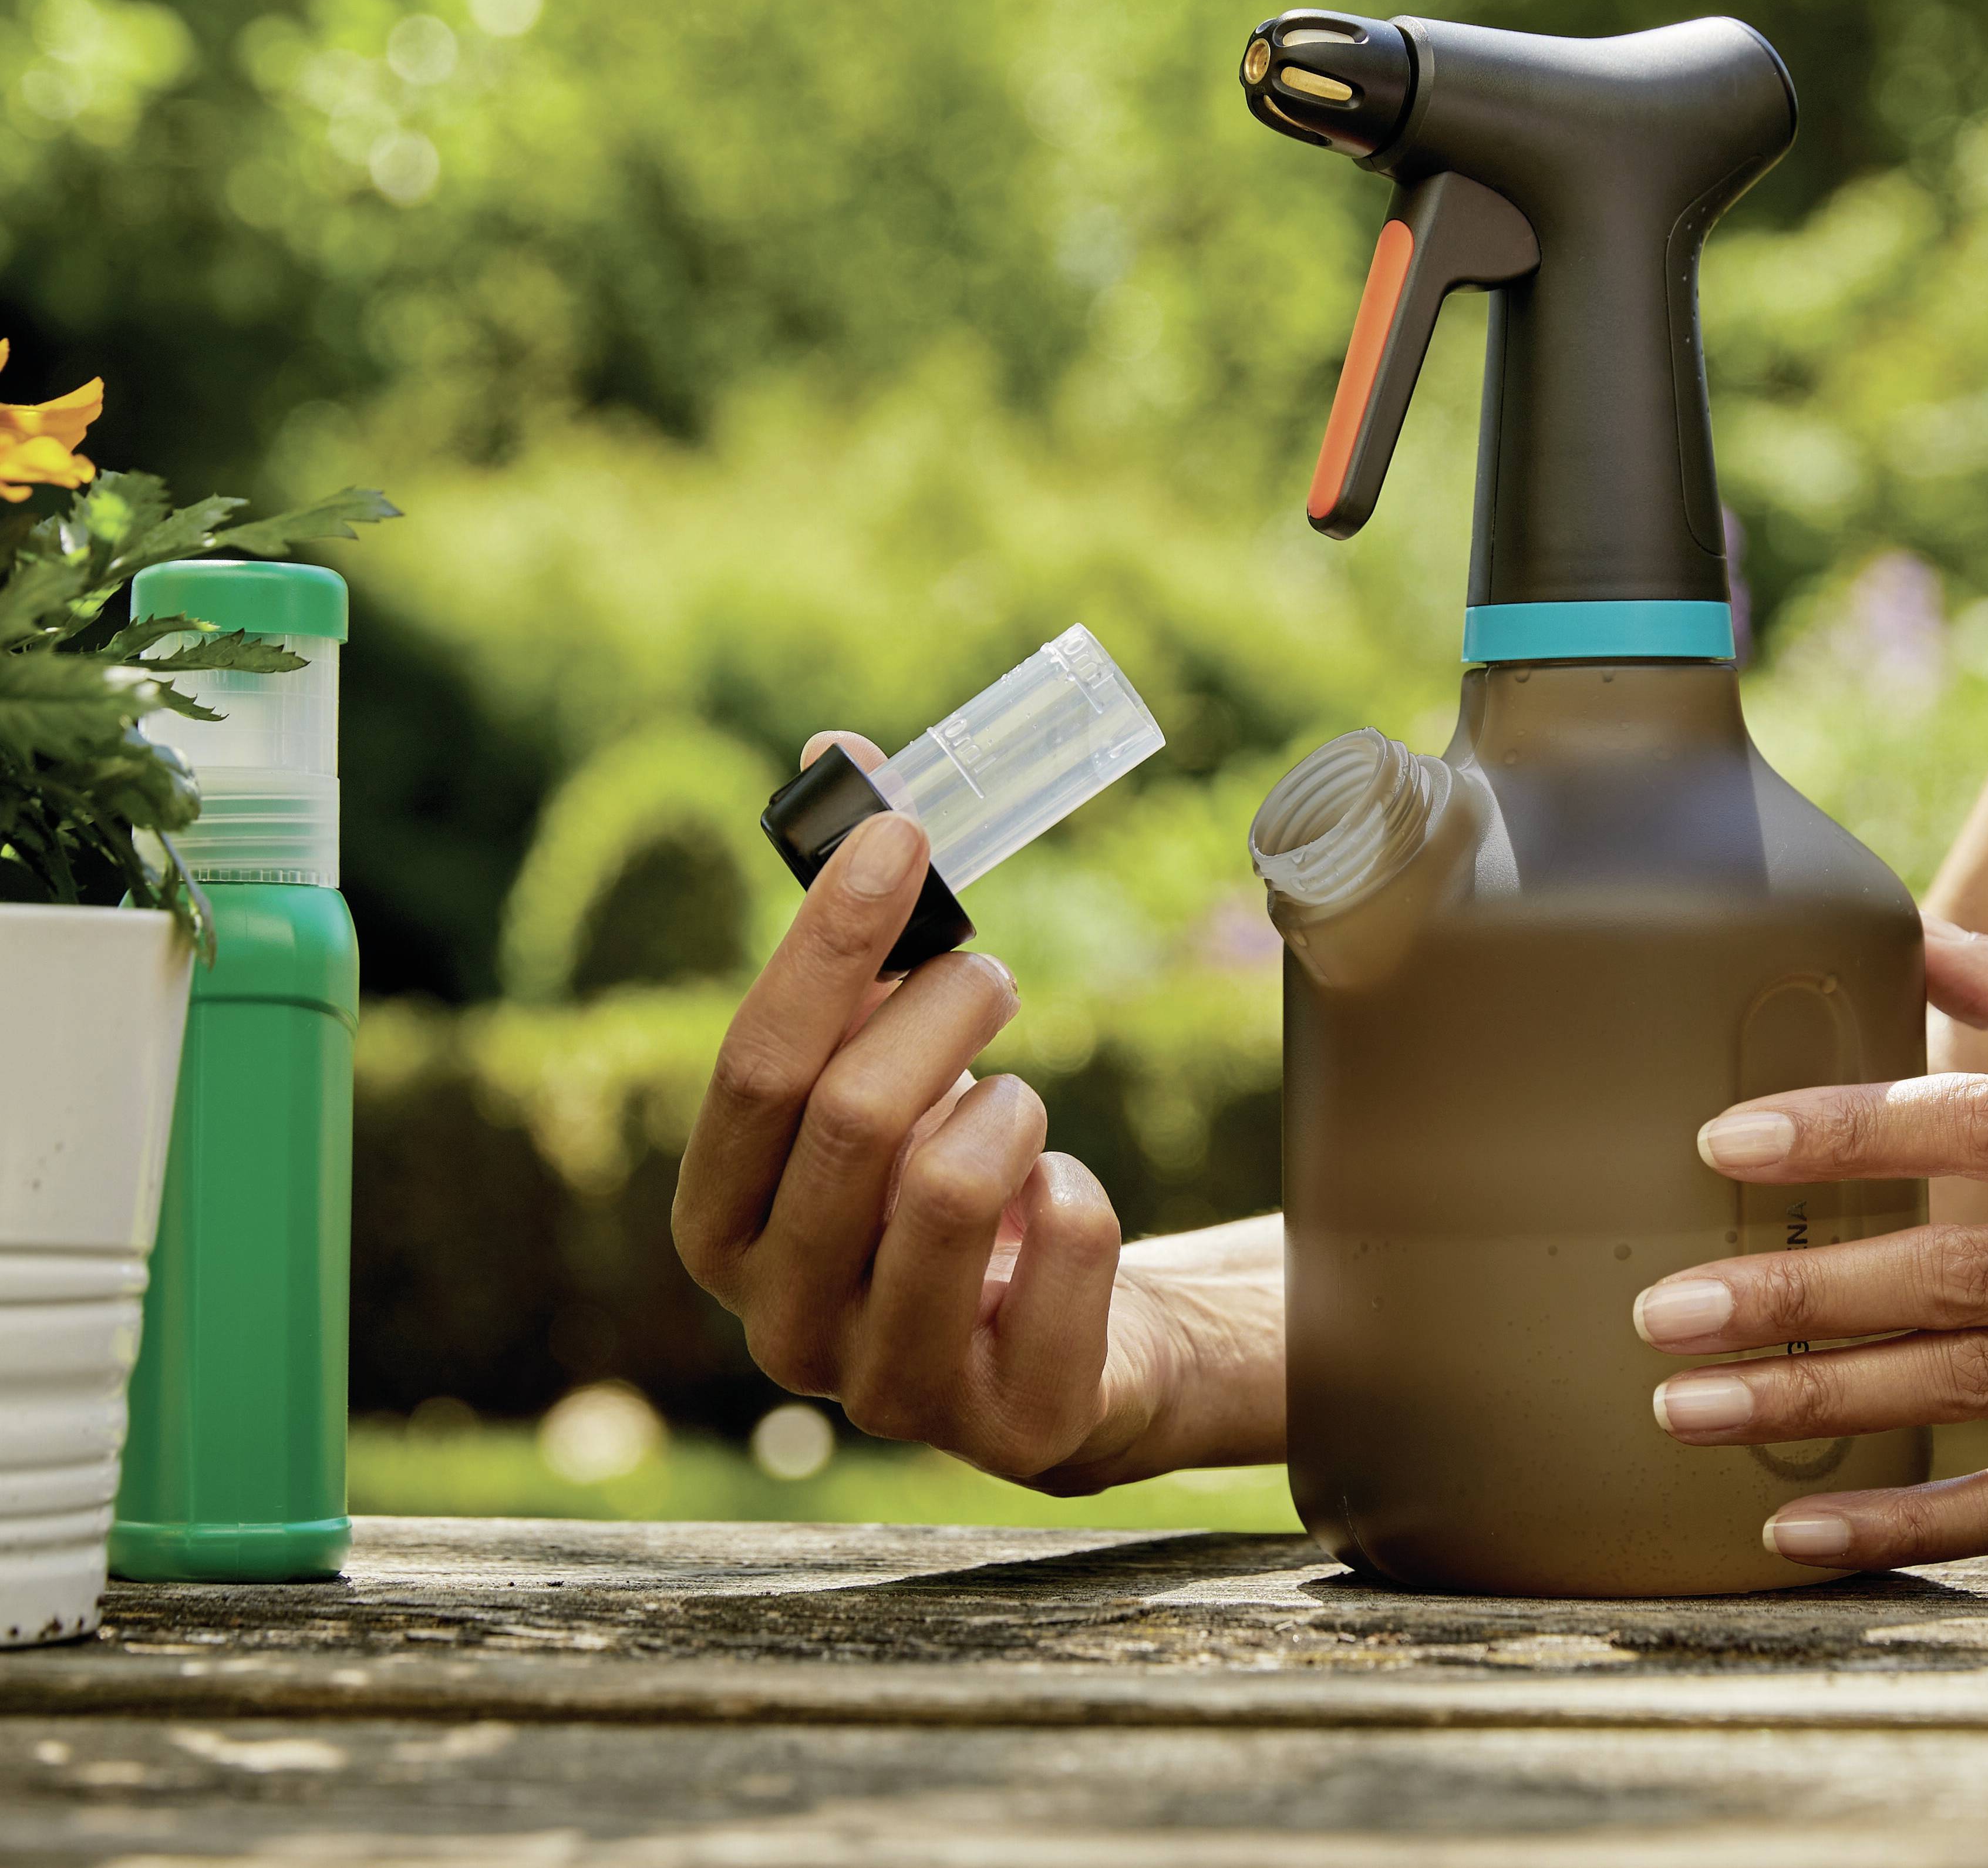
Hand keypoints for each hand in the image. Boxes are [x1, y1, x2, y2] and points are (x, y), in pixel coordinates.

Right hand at [672, 734, 1282, 1489]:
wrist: (1066, 1337)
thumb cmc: (946, 1176)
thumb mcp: (886, 1061)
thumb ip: (852, 924)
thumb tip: (832, 752)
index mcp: (718, 1227)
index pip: (754, 1067)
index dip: (828, 940)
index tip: (901, 833)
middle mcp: (780, 1326)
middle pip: (854, 1119)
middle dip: (942, 1011)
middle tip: (991, 977)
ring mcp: (889, 1391)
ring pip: (953, 1184)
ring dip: (1011, 1106)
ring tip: (1017, 1107)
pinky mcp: (1014, 1424)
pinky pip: (1067, 1244)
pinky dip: (1081, 1194)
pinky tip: (1059, 1209)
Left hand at [1634, 920, 1987, 1568]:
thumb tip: (1921, 930)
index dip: (1854, 1132)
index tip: (1728, 1143)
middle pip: (1959, 1274)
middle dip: (1799, 1294)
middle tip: (1666, 1308)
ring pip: (1970, 1392)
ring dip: (1818, 1403)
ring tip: (1688, 1404)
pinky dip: (1909, 1527)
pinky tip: (1799, 1530)